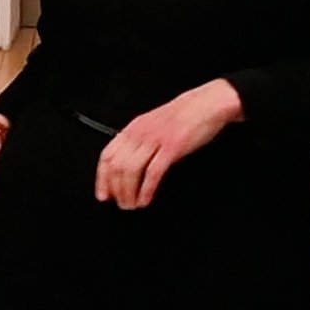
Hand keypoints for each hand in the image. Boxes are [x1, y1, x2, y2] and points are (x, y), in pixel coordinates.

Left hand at [96, 79, 242, 208]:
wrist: (207, 104)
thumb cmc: (183, 116)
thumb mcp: (152, 124)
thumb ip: (139, 141)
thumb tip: (126, 163)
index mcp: (133, 128)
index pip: (107, 155)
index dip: (102, 178)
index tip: (103, 194)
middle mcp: (140, 133)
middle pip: (116, 165)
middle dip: (115, 189)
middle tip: (120, 204)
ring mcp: (155, 139)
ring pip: (131, 170)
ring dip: (129, 192)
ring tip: (132, 205)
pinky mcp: (172, 147)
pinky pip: (153, 172)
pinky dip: (146, 189)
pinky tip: (145, 199)